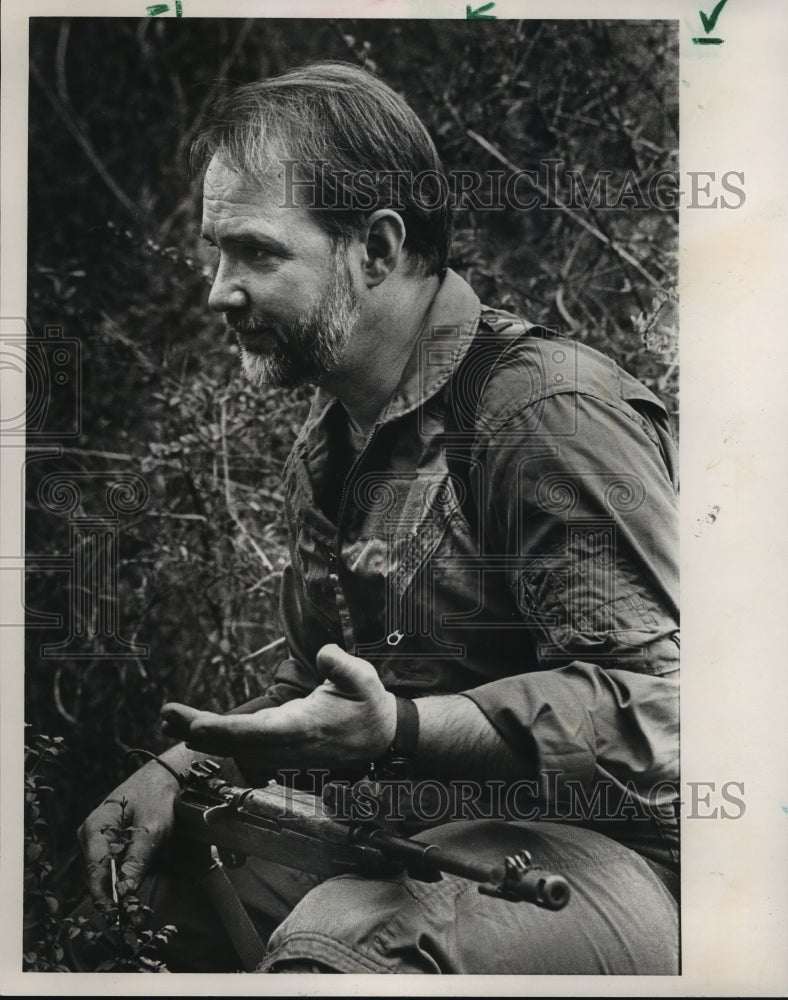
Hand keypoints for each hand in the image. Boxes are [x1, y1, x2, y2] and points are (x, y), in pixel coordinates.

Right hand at [77, 750, 185, 906]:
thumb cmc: (157, 798)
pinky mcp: (109, 840)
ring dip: (122, 882)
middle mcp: (90, 835)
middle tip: (133, 912)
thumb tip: (125, 892)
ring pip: (106, 871)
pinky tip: (139, 872)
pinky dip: (126, 870)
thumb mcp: (152, 830)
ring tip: (139, 895)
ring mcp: (97, 838)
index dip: (104, 897)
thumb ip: (137, 860)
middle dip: (115, 892)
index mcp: (94, 829)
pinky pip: (113, 862)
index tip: (117, 916)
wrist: (164, 776)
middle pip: (97, 875)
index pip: (93, 872)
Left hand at [160, 644, 396, 772]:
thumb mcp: (364, 678)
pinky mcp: (280, 752)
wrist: (381, 737)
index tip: (198, 726)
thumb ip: (342, 665)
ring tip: (168, 717)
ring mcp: (283, 753)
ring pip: (235, 747)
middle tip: (166, 715)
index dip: (227, 731)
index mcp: (305, 727)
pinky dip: (217, 738)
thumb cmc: (369, 704)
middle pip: (237, 743)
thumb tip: (324, 654)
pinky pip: (242, 747)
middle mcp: (289, 746)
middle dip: (199, 730)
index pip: (259, 731)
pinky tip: (192, 728)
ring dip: (201, 733)